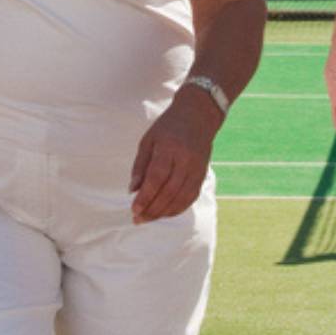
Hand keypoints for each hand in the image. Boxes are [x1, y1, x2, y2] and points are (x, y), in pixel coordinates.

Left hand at [128, 88, 217, 222]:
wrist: (198, 115)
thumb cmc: (169, 126)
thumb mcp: (148, 139)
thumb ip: (140, 165)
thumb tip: (132, 190)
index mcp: (170, 148)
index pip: (157, 177)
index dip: (145, 196)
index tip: (134, 209)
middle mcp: (186, 159)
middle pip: (169, 191)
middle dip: (153, 209)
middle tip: (138, 219)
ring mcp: (197, 168)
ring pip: (181, 197)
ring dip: (164, 212)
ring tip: (149, 218)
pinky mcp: (203, 174)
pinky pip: (191, 196)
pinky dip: (178, 208)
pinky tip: (165, 213)